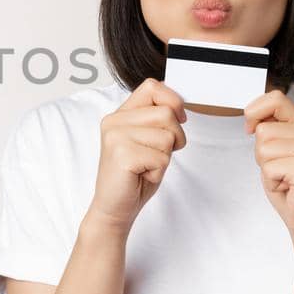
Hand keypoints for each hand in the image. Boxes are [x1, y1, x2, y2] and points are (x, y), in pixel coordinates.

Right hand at [88, 78, 187, 231]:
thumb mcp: (148, 140)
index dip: (173, 101)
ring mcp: (115, 137)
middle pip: (166, 113)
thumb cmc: (134, 176)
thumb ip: (157, 119)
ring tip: (147, 166)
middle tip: (157, 155)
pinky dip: (158, 170)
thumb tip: (179, 105)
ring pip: (167, 136)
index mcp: (120, 115)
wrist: (114, 207)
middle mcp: (114, 121)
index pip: (152, 86)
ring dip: (165, 156)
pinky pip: (161, 157)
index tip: (178, 120)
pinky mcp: (122, 154)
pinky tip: (141, 175)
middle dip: (174, 136)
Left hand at [244, 89, 293, 242]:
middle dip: (261, 152)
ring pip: (263, 148)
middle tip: (280, 168)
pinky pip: (268, 167)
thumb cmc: (289, 183)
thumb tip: (250, 114)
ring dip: (266, 167)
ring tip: (284, 176)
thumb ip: (270, 126)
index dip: (255, 112)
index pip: (275, 98)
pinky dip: (270, 180)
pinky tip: (287, 186)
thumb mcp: (277, 148)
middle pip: (264, 129)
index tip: (252, 130)